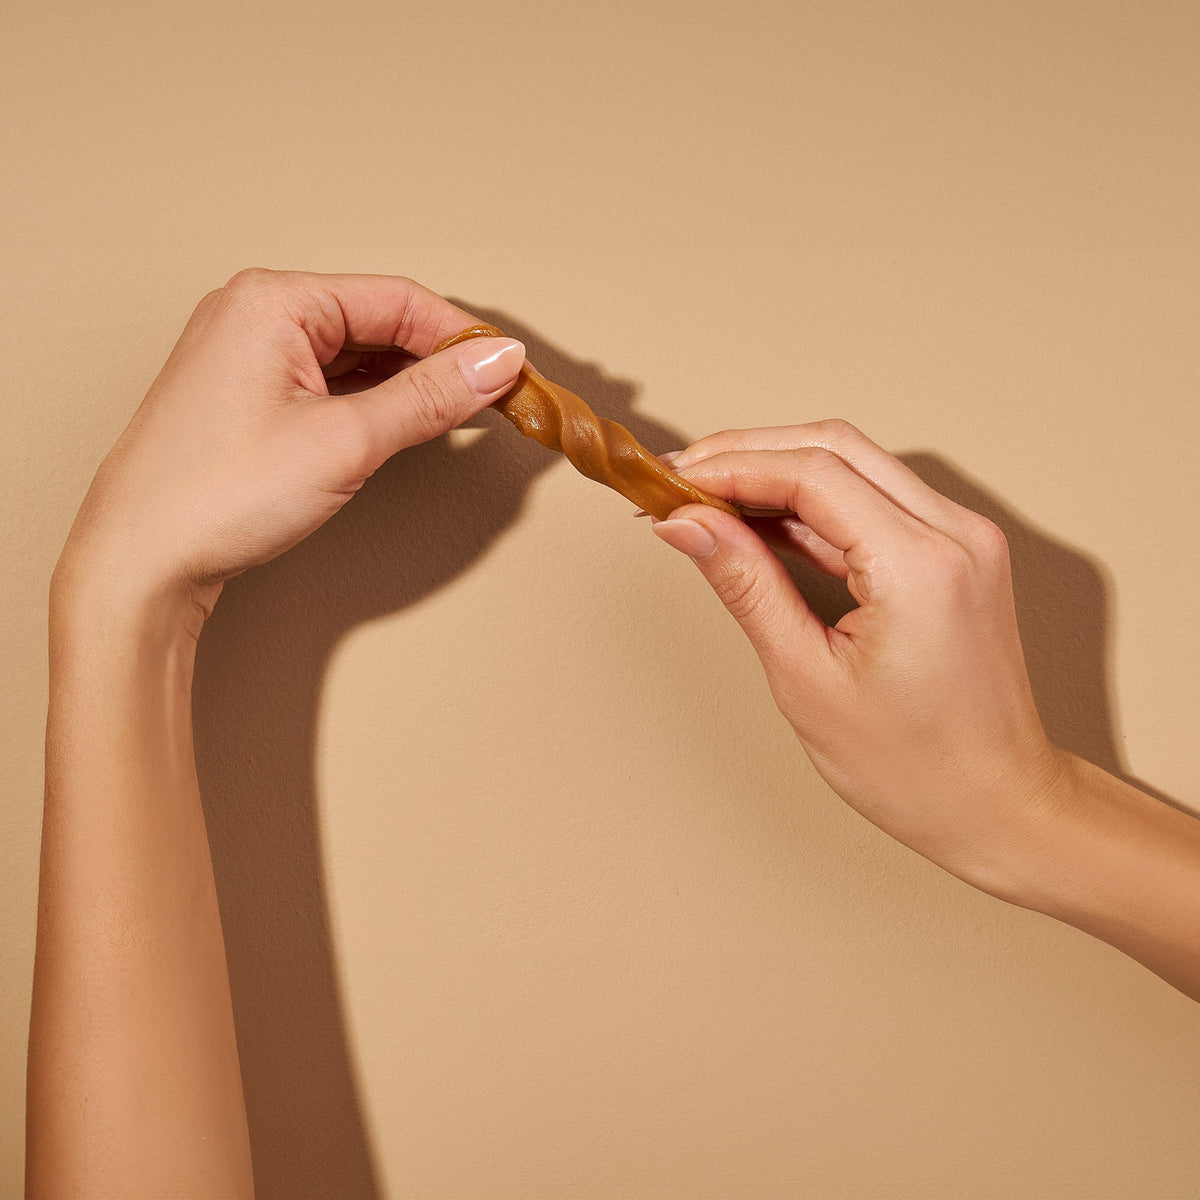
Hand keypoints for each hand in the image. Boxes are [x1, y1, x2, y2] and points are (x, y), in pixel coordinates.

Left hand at [56, 268, 524, 626]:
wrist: (140, 562)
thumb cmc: (218, 495)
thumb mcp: (346, 441)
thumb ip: (430, 397)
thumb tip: (495, 363)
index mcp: (274, 300)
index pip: (398, 299)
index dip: (462, 337)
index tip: (511, 371)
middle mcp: (256, 313)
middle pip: (377, 320)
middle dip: (437, 359)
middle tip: (493, 397)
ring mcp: (248, 355)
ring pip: (355, 353)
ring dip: (408, 382)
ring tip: (458, 414)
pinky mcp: (247, 396)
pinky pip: (328, 381)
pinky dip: (372, 400)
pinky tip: (404, 424)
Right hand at [651, 420, 1069, 896]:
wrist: (998, 805)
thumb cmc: (912, 767)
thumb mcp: (806, 677)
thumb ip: (746, 583)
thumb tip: (686, 524)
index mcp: (920, 565)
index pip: (811, 473)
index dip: (729, 467)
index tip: (668, 483)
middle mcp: (954, 533)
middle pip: (833, 446)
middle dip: (746, 453)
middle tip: (677, 482)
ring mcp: (963, 537)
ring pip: (854, 463)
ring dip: (777, 471)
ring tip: (706, 501)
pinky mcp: (956, 551)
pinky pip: (875, 499)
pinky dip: (813, 502)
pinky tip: (759, 524)